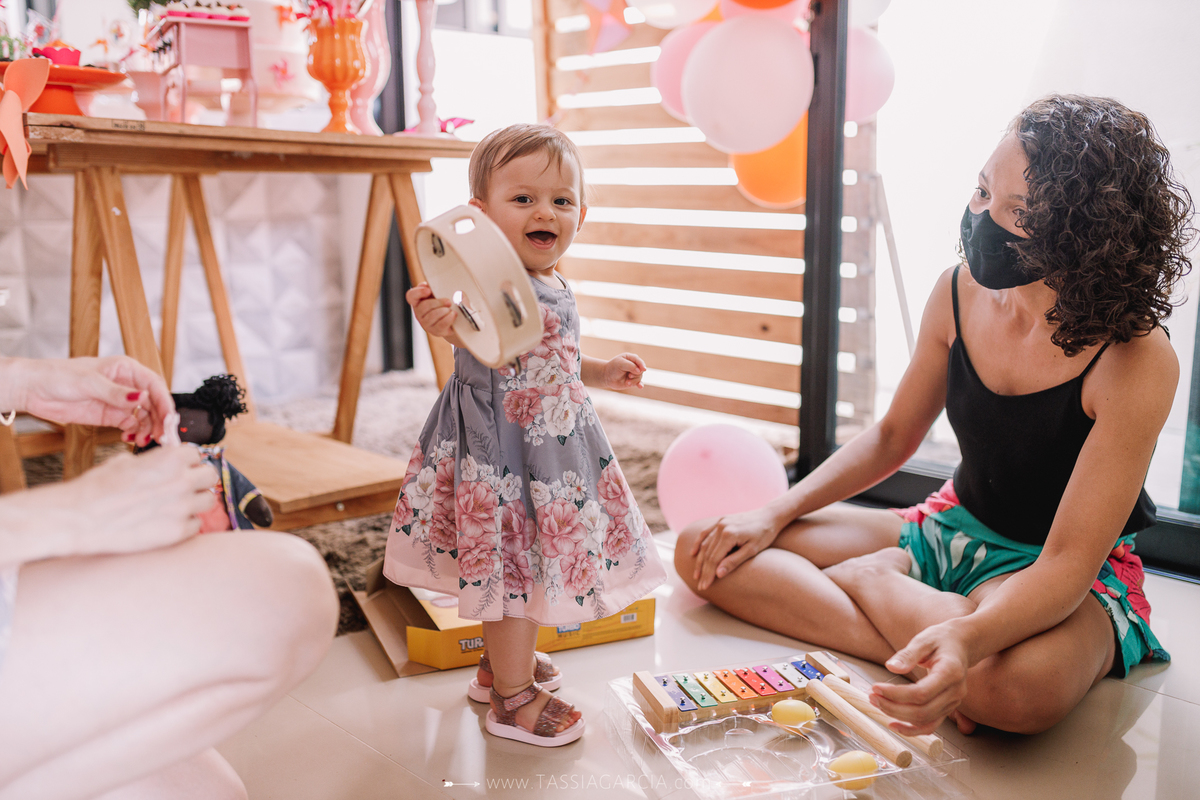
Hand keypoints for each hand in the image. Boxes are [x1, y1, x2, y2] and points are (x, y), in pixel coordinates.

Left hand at [10, 356, 172, 446]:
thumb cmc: (58, 375)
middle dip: (160, 420)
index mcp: (126, 369)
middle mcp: (127, 385)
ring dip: (148, 429)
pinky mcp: (110, 415)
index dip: (164, 402)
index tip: (169, 419)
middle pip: (154, 403)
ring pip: (145, 416)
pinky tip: (130, 438)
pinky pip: (131, 425)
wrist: (33, 390)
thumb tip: (142, 397)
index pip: (154, 386)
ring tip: (144, 440)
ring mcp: (119, 401)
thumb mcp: (89, 382)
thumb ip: (117, 392)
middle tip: (162, 436)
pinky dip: (135, 433)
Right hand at [14, 446, 219, 558]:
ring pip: (208, 500)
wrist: (80, 518)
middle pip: (210, 476)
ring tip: (176, 506)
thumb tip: (161, 463)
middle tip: (184, 487)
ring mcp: (183, 507)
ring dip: (195, 502)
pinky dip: (186, 525)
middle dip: (198, 480)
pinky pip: (196, 526)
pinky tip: (167, 524)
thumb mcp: (124, 462)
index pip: (197, 454)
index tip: (180, 469)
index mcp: (170, 458)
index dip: (186, 462)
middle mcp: (182, 480)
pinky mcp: (178, 531)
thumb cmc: (97, 488)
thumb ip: (152, 462)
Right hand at [406, 282, 458, 339]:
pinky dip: (449, 318)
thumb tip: (447, 290)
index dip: (418, 292)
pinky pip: (440, 325)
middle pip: (424, 306)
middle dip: (437, 303)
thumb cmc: (448, 302)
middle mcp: (419, 312)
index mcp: (419, 300)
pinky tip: (454, 314)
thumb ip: (442, 288)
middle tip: (448, 301)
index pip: (411, 296)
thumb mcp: (444, 292)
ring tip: (451, 309)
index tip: (428, 290)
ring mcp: (426, 323)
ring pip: (431, 316)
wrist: (457, 319)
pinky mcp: (435, 331)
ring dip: (443, 311)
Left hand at [602, 352, 646, 389]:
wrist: (607, 376)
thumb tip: (640, 371)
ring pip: (639, 377)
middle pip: (640, 370)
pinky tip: (640, 387)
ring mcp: (634, 374)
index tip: (643, 369)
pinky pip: (639, 383)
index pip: (639, 361)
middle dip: (635, 374)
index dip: (642, 365)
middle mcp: (634, 365)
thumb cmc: (613, 368)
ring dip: (633, 381)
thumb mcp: (620, 364)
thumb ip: (631, 366)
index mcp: (631, 358)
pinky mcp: (633, 381)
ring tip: (627, 382)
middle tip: (629, 376)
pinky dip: (640, 385)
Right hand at [689, 507, 782, 590]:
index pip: (714, 559)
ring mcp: (720, 522)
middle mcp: (721, 527)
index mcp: (729, 534)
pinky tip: (693, 553)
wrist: (769, 516)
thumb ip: (734, 561)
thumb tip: (718, 574)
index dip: (708, 574)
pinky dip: (699, 543)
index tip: (705, 587)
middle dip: (703, 571)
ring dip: (699, 560)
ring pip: (705, 544)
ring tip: (696, 575)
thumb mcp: (752, 550)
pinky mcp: (721, 520)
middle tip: (701, 586)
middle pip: (708, 553)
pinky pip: (706, 533)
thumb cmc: (764, 535)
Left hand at [869, 620, 971, 734]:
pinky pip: (930, 725)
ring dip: (898, 716)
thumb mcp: (924, 639)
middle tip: (872, 696)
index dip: (896, 695)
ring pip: (924, 720)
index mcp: (950, 672)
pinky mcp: (947, 708)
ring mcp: (953, 703)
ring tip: (877, 703)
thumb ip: (908, 654)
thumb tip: (891, 667)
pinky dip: (912, 729)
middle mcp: (955, 692)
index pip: (921, 693)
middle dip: (893, 707)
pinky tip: (893, 724)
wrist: (961, 645)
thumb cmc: (941, 640)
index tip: (876, 687)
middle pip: (922, 711)